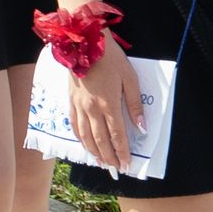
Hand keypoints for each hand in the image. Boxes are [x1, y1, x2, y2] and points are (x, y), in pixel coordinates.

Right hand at [62, 45, 139, 175]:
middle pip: (101, 140)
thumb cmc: (111, 58)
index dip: (122, 152)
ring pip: (85, 136)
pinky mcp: (70, 101)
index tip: (126, 165)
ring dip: (94, 152)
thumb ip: (135, 105)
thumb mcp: (130, 78)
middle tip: (115, 169)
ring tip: (101, 163)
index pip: (117, 136)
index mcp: (109, 104)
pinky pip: (74, 125)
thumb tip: (142, 128)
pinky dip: (80, 139)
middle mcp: (91, 109)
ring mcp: (79, 106)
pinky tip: (85, 145)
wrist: (84, 42)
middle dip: (109, 157)